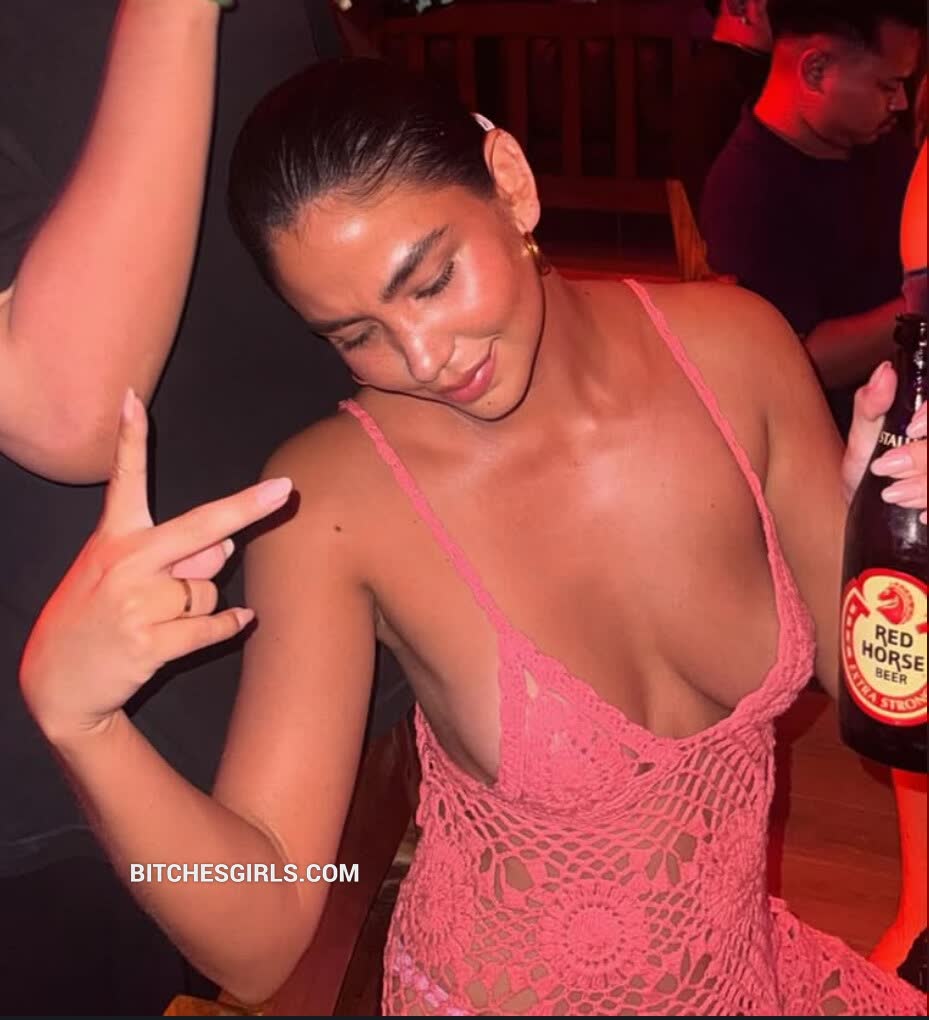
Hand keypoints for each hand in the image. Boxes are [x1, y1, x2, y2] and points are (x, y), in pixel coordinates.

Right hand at [20, 391, 293, 741]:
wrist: (55, 684)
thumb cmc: (99, 616)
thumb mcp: (123, 575)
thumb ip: (176, 554)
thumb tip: (229, 544)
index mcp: (114, 537)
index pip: (123, 480)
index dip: (130, 439)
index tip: (132, 400)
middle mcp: (123, 562)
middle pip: (199, 527)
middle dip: (246, 509)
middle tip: (286, 490)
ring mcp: (134, 603)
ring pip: (209, 589)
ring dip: (205, 603)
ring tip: (165, 617)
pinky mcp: (147, 643)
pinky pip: (212, 625)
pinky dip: (230, 625)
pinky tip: (240, 621)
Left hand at [843, 362, 926, 523]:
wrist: (868, 516)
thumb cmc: (869, 473)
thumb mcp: (863, 439)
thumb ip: (870, 405)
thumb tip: (884, 373)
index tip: (914, 427)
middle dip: (923, 457)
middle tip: (887, 467)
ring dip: (926, 485)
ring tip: (894, 494)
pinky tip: (922, 514)